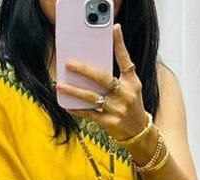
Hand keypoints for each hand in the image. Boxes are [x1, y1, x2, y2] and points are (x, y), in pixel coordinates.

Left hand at [55, 24, 148, 141]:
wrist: (139, 131)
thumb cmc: (132, 103)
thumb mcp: (132, 84)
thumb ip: (121, 67)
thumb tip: (109, 47)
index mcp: (131, 82)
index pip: (125, 60)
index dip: (120, 44)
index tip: (114, 28)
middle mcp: (125, 95)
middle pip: (103, 79)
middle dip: (85, 70)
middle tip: (69, 63)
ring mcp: (117, 110)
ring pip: (92, 98)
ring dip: (74, 92)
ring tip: (60, 85)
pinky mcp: (109, 123)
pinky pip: (89, 114)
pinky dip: (78, 110)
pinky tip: (67, 105)